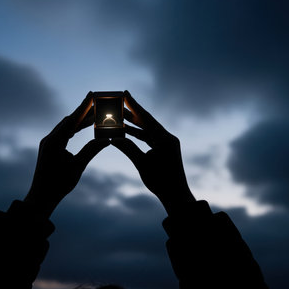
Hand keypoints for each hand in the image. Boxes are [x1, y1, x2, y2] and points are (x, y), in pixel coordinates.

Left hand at [25, 92, 109, 216]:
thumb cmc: (58, 184)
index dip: (83, 107)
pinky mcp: (49, 148)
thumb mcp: (78, 167)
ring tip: (95, 115)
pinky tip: (83, 127)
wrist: (41, 197)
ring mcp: (48, 143)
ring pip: (66, 127)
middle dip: (84, 112)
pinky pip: (63, 134)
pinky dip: (74, 129)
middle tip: (98, 104)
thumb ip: (91, 150)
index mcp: (54, 142)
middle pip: (69, 121)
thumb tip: (106, 139)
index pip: (72, 120)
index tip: (91, 95)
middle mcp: (49, 139)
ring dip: (79, 121)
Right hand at [111, 91, 194, 215]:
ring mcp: (167, 144)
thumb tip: (113, 138)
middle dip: (133, 113)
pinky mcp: (165, 150)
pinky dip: (140, 136)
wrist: (176, 195)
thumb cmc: (160, 181)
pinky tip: (128, 132)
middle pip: (147, 122)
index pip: (147, 118)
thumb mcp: (141, 164)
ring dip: (135, 125)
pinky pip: (150, 139)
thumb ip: (128, 148)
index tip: (125, 93)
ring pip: (148, 130)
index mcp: (164, 138)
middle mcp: (168, 138)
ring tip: (120, 117)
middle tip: (120, 102)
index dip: (134, 105)